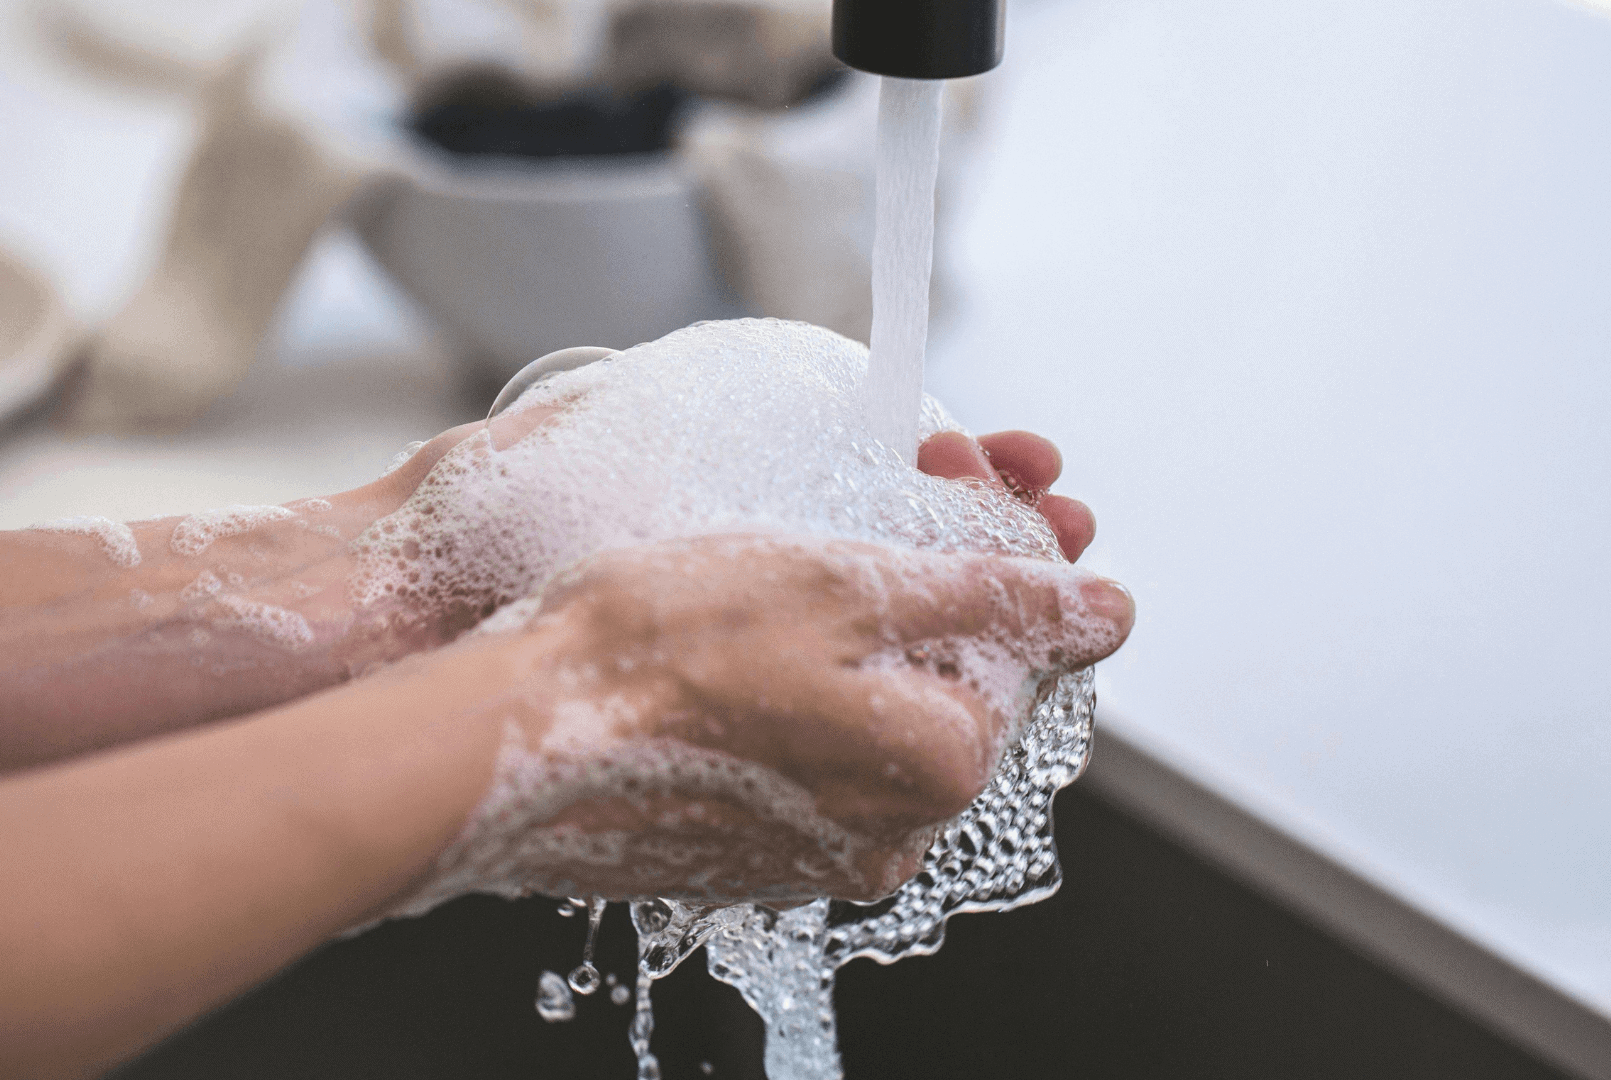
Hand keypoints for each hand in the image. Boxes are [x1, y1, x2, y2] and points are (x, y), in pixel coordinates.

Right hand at [435, 532, 1132, 904]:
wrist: (504, 737)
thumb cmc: (659, 648)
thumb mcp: (848, 583)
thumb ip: (993, 594)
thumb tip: (1106, 607)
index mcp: (938, 767)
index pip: (1020, 648)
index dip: (990, 543)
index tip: (948, 469)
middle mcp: (890, 833)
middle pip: (951, 682)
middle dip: (932, 577)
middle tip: (894, 480)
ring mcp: (812, 855)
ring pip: (873, 716)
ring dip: (859, 629)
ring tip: (794, 551)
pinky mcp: (743, 853)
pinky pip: (804, 757)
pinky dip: (794, 688)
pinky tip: (738, 634)